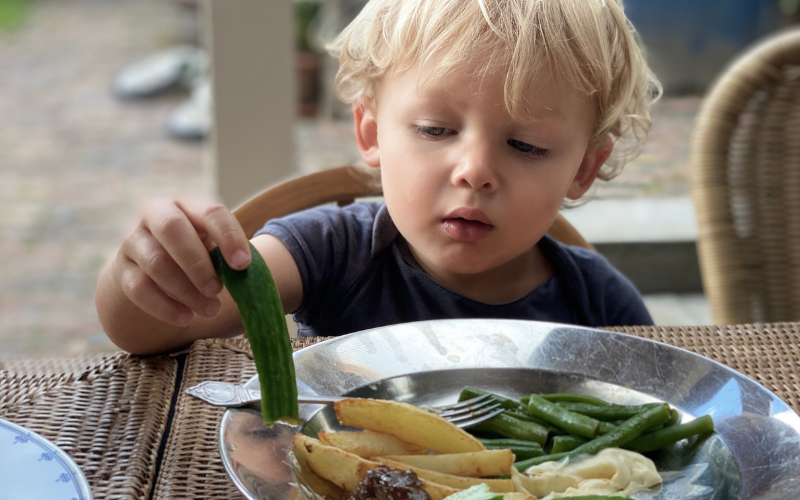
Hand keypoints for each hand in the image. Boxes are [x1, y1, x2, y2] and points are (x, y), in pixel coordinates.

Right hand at [111, 198, 250, 326]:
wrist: (147, 270)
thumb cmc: (192, 255)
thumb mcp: (211, 248)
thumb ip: (225, 257)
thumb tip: (241, 274)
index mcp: (187, 205)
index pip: (211, 212)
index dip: (229, 237)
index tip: (243, 265)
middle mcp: (155, 215)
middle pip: (172, 228)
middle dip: (198, 263)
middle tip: (217, 290)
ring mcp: (133, 241)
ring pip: (156, 262)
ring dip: (186, 291)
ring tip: (209, 310)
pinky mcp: (120, 270)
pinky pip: (139, 289)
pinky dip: (164, 307)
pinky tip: (185, 319)